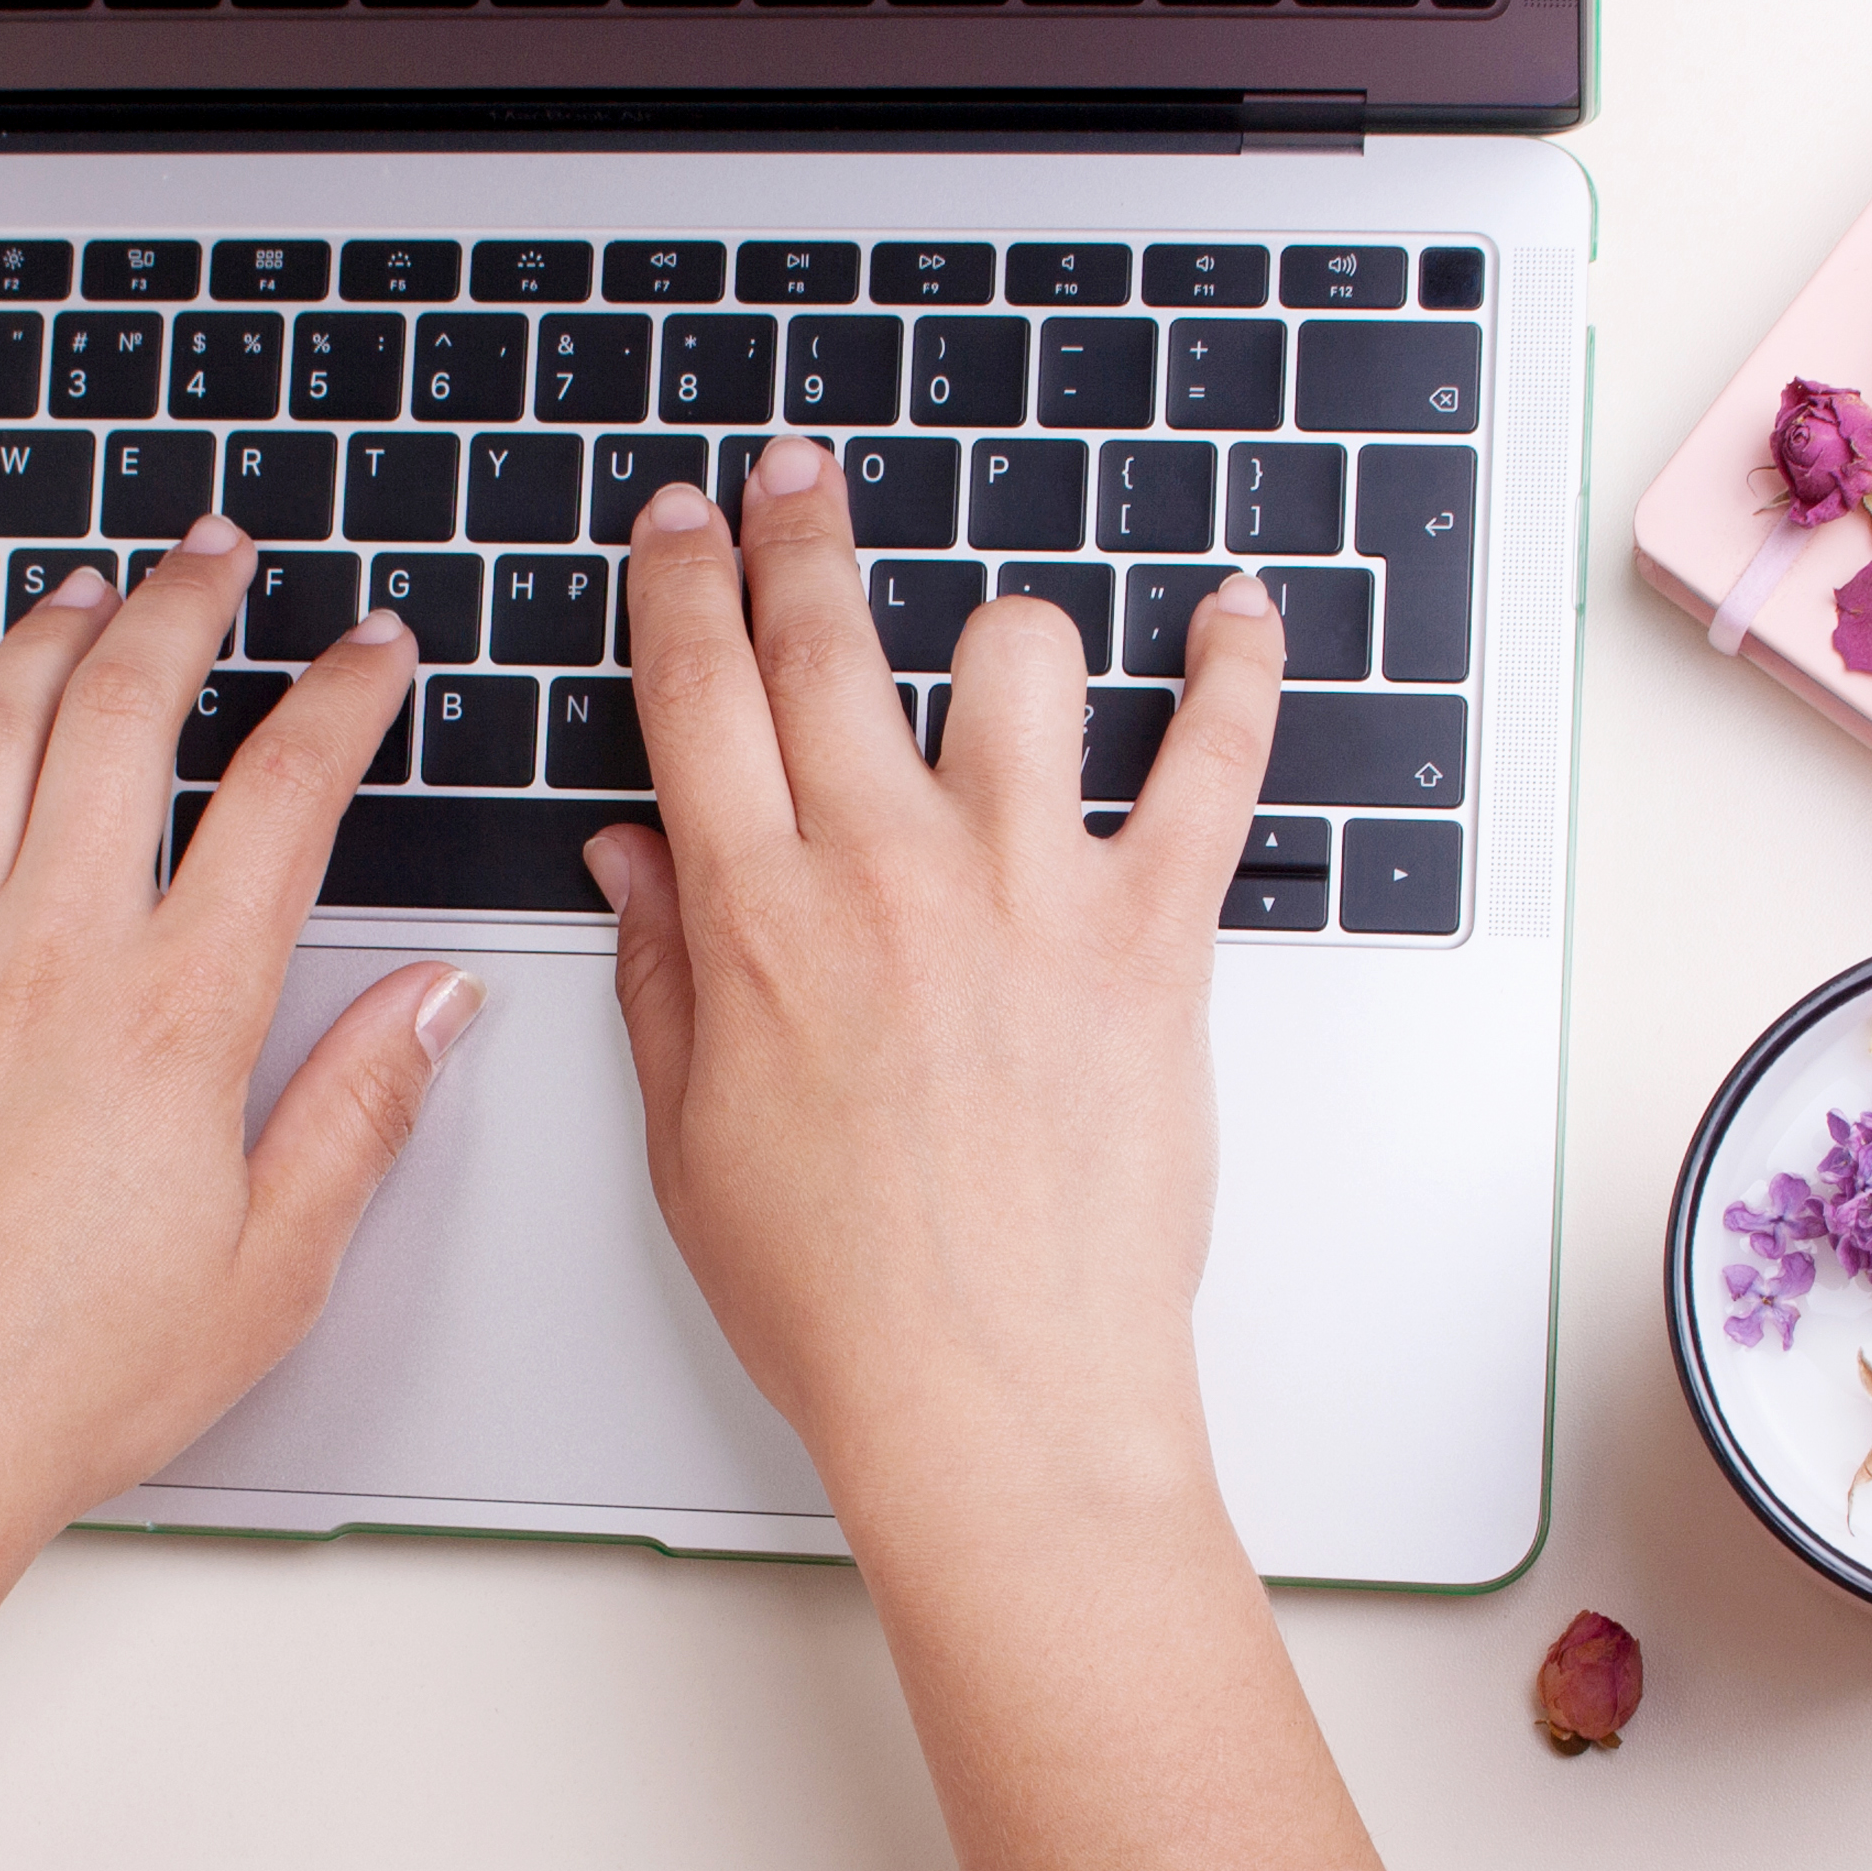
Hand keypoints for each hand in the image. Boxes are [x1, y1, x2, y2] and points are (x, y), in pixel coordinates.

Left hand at [0, 517, 477, 1646]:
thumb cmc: (71, 1385)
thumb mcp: (273, 1269)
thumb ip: (358, 1114)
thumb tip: (437, 1005)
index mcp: (176, 1019)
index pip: (281, 805)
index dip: (339, 705)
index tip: (372, 654)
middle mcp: (48, 964)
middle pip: (119, 725)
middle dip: (179, 614)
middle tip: (216, 557)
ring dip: (35, 648)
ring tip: (79, 592)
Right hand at [587, 437, 1283, 1497]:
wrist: (996, 1398)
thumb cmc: (843, 1300)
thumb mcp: (691, 1142)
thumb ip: (663, 977)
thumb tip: (633, 856)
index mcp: (758, 921)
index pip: (698, 692)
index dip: (684, 584)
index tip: (685, 524)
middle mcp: (890, 876)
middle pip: (828, 640)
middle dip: (801, 531)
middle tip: (797, 472)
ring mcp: (1030, 894)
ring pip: (1015, 662)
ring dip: (998, 629)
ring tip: (998, 643)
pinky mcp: (1154, 938)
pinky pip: (1212, 765)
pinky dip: (1237, 674)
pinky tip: (1239, 614)